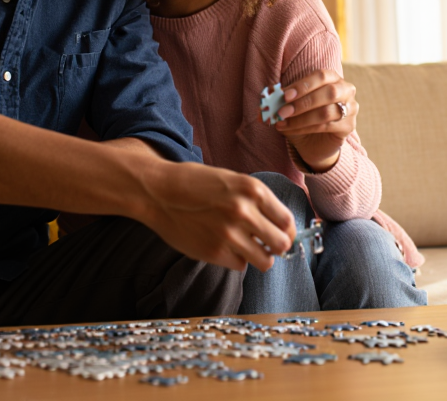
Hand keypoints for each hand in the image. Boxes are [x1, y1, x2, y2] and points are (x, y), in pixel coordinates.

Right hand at [141, 161, 295, 272]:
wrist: (159, 191)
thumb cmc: (196, 183)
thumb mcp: (232, 180)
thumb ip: (257, 200)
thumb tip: (282, 226)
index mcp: (253, 190)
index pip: (288, 221)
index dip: (287, 230)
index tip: (281, 233)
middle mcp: (244, 212)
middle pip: (282, 244)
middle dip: (276, 246)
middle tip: (265, 243)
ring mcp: (229, 234)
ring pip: (265, 261)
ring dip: (258, 256)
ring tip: (246, 247)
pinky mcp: (214, 252)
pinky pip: (241, 265)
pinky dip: (236, 259)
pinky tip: (223, 246)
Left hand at [272, 69, 357, 172]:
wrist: (315, 141)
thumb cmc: (304, 115)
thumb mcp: (292, 104)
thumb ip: (282, 99)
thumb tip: (266, 99)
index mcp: (333, 78)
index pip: (321, 76)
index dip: (303, 85)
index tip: (284, 95)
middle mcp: (346, 90)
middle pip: (329, 92)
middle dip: (303, 102)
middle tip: (282, 111)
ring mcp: (350, 109)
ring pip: (326, 112)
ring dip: (301, 118)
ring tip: (283, 122)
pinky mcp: (348, 126)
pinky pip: (326, 126)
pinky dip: (304, 128)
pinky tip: (290, 130)